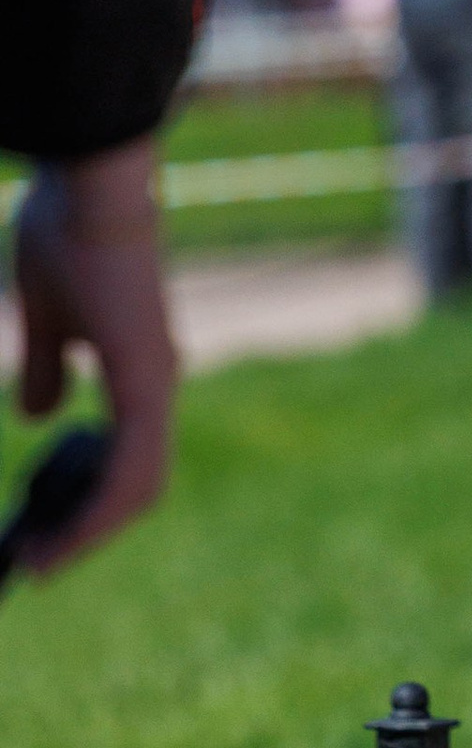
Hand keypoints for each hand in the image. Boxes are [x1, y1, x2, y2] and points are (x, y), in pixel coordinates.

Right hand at [11, 140, 177, 571]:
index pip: (126, 456)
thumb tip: (39, 415)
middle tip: (38, 562)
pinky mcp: (147, 380)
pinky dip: (98, 511)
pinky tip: (64, 536)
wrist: (93, 186)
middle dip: (85, 529)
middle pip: (136, 485)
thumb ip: (46, 366)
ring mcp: (157, 383)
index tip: (44, 532)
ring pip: (138, 487)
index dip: (90, 501)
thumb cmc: (66, 234)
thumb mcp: (43, 314)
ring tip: (41, 562)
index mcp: (138, 369)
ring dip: (89, 532)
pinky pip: (133, 469)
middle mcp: (157, 383)